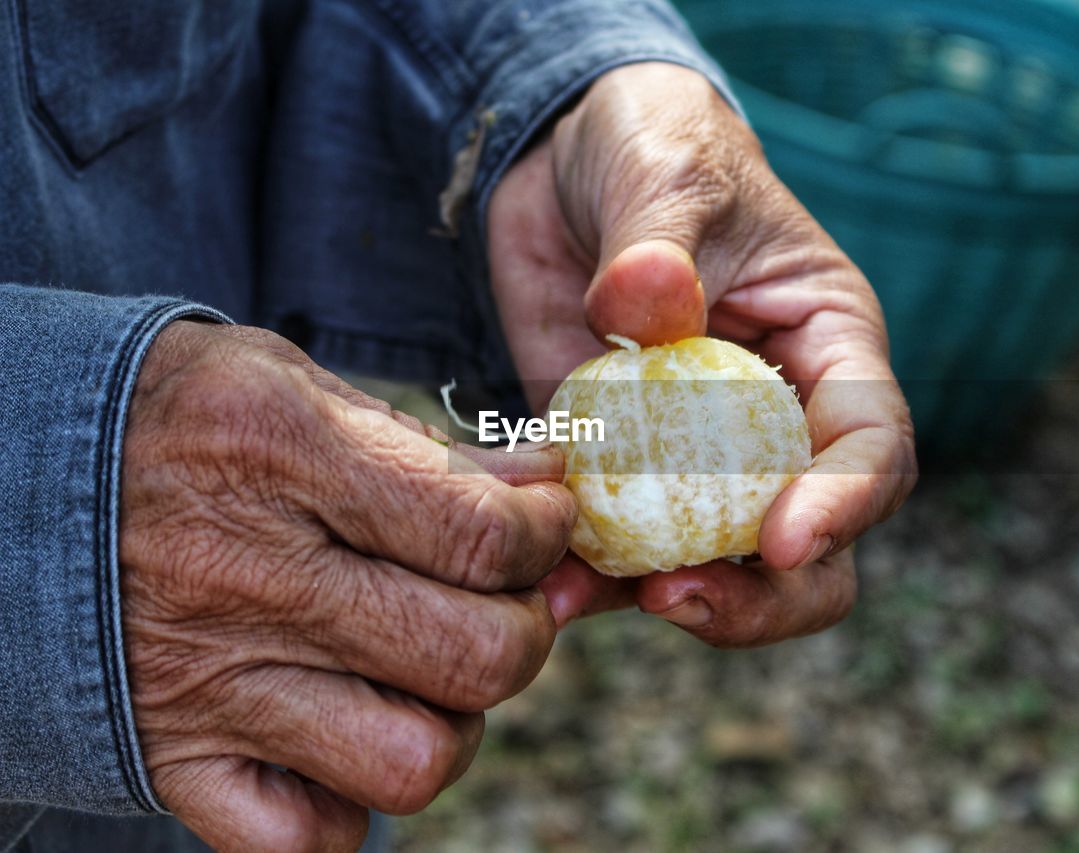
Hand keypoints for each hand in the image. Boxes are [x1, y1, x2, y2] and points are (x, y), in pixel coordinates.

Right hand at [121, 322, 574, 850]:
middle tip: (500, 600)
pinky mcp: (175, 759)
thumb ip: (424, 443)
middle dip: (525, 631)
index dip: (547, 537)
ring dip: (453, 723)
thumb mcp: (295, 385)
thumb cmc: (179, 422)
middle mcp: (247, 576)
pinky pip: (306, 838)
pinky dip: (351, 805)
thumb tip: (544, 486)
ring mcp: (209, 683)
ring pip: (412, 764)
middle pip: (473, 657)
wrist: (14, 482)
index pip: (480, 534)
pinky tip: (344, 734)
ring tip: (424, 672)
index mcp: (281, 452)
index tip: (545, 525)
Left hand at [487, 63, 916, 647]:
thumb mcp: (664, 173)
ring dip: (665, 599)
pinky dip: (587, 575)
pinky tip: (543, 586)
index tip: (781, 541)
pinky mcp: (619, 468)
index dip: (843, 504)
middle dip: (761, 595)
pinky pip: (620, 545)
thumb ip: (659, 241)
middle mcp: (776, 419)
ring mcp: (696, 455)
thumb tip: (643, 312)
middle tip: (680, 599)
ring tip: (579, 596)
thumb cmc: (653, 147)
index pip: (871, 445)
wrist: (562, 164)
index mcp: (828, 346)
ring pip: (718, 566)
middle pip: (814, 548)